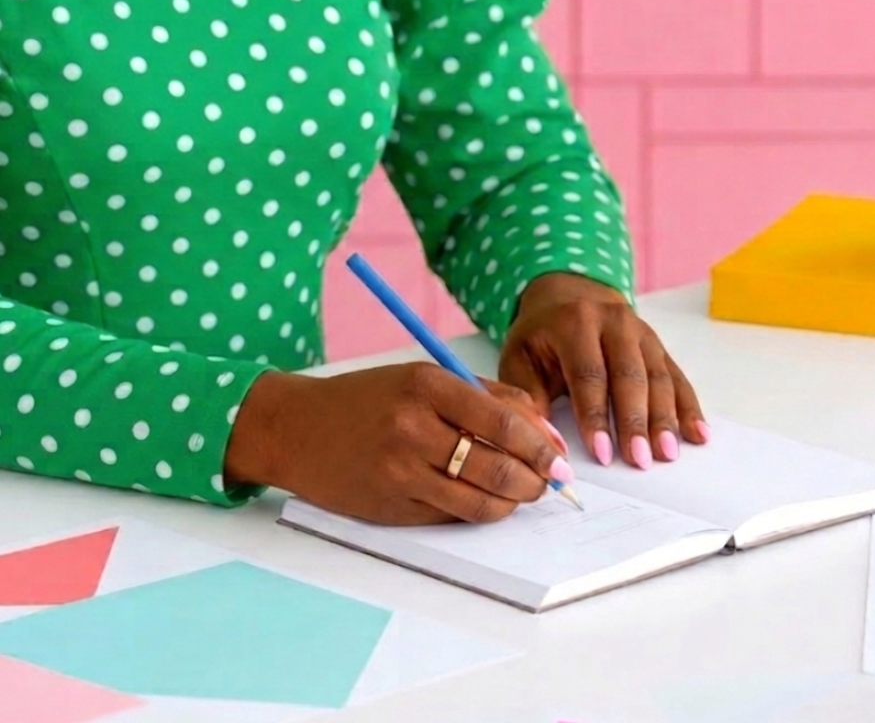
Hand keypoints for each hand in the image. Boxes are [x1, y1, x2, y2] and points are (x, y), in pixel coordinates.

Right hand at [226, 364, 573, 525]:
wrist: (294, 429)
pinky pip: (452, 516)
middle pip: (498, 465)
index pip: (503, 419)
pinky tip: (485, 500)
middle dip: (536, 480)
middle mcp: (413, 428)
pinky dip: (478, 511)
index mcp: (427, 386)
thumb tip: (543, 431)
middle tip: (550, 482)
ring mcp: (400, 472)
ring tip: (524, 493)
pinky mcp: (392, 507)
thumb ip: (485, 397)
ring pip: (480, 500)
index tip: (561, 456)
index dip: (541, 443)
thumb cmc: (367, 399)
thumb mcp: (423, 379)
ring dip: (513, 502)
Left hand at [499, 273, 708, 469]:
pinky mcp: (659, 346)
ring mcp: (642, 332)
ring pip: (658, 377)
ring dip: (665, 418)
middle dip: (636, 421)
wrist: (568, 297)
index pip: (588, 374)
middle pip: (629, 376)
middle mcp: (614, 322)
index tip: (602, 453)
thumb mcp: (519, 358)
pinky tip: (699, 434)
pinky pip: (677, 377)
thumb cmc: (540, 337)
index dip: (595, 415)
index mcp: (575, 323)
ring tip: (668, 454)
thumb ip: (529, 397)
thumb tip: (545, 442)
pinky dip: (689, 407)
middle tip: (640, 460)